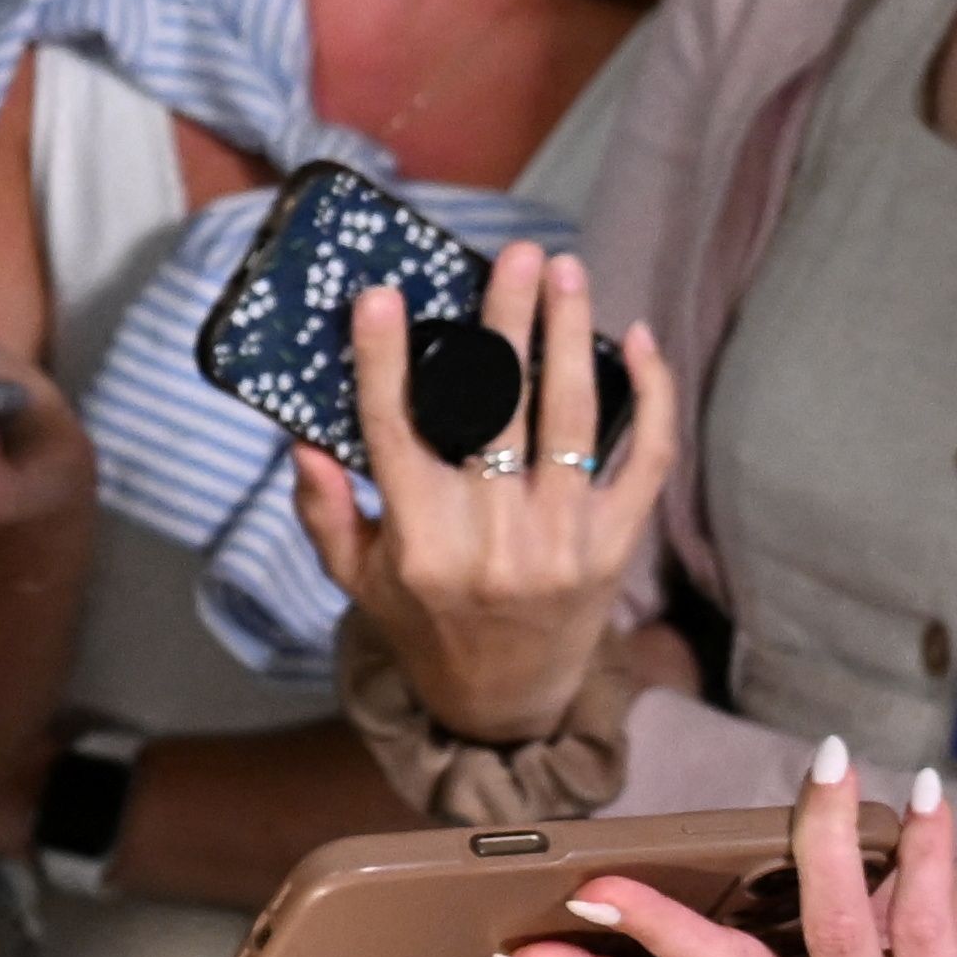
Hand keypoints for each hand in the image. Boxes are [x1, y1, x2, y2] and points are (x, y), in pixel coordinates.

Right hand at [273, 246, 677, 753]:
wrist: (508, 701)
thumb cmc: (426, 623)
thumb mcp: (357, 579)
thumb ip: (325, 512)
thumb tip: (304, 442)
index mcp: (420, 540)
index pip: (395, 431)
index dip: (384, 359)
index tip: (380, 296)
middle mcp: (492, 539)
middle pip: (498, 407)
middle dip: (508, 320)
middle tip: (516, 255)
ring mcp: (563, 541)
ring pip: (574, 417)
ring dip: (574, 335)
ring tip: (569, 273)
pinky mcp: (618, 545)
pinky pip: (646, 457)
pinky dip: (653, 395)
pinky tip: (639, 339)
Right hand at [494, 734, 956, 956]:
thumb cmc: (954, 931)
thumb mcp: (852, 907)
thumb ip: (787, 893)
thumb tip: (709, 836)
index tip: (525, 950)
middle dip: (659, 931)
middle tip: (603, 882)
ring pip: (830, 937)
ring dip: (819, 839)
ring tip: (823, 760)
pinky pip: (921, 921)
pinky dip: (919, 847)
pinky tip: (920, 793)